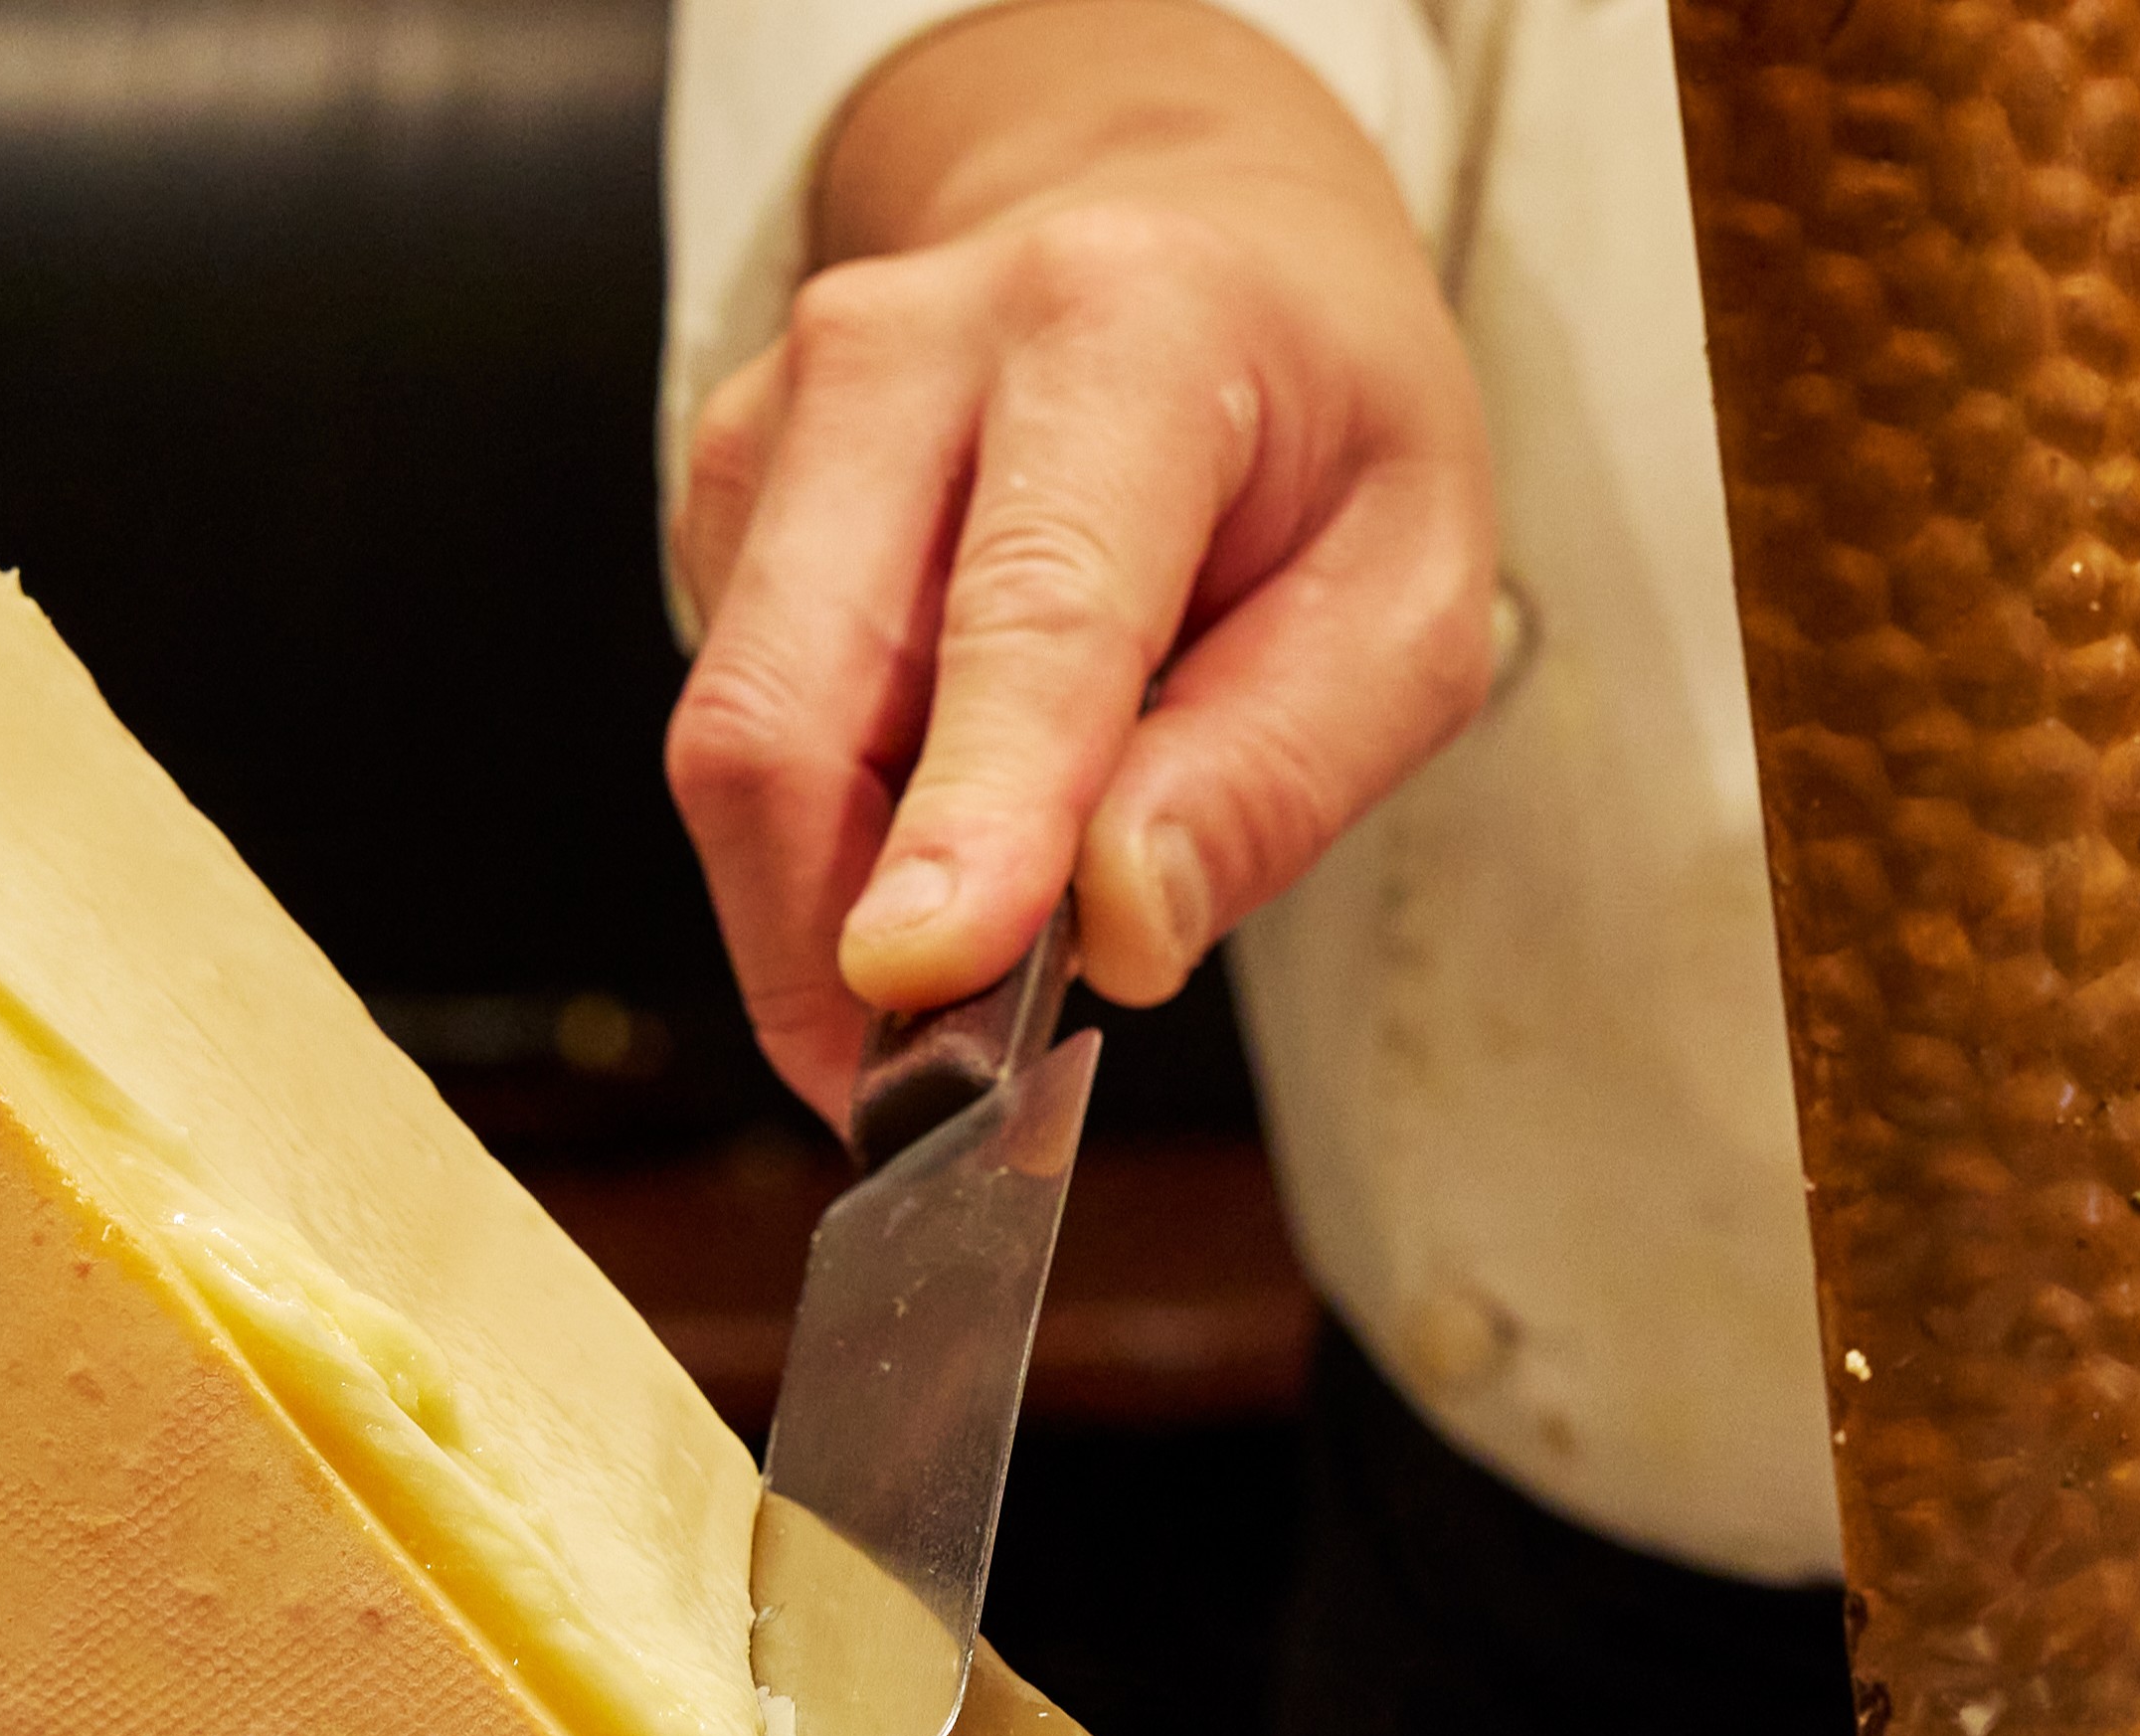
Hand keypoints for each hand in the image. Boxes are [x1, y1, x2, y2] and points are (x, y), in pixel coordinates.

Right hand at [665, 0, 1496, 1117]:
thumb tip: (1118, 929)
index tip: (923, 977)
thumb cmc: (1309, 420)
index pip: (1024, 613)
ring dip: (832, 911)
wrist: (1177, 231)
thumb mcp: (1414, 590)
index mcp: (1119, 336)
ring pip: (740, 740)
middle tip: (936, 1102)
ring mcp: (784, 420)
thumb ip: (1281, 767)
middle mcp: (909, 352)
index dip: (968, 815)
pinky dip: (829, 841)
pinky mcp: (725, 497)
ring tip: (981, 969)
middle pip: (790, 701)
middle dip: (832, 940)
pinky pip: (744, 727)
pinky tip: (947, 828)